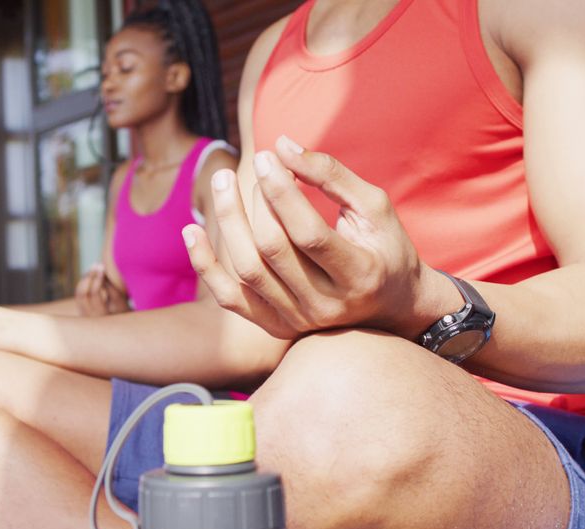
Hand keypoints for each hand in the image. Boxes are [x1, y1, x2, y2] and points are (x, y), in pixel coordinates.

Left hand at [74, 263, 129, 315]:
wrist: (120, 326)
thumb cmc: (124, 311)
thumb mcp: (121, 300)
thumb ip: (111, 287)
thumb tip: (101, 271)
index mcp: (102, 316)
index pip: (94, 294)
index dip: (97, 279)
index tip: (103, 267)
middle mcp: (89, 318)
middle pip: (82, 294)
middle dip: (89, 277)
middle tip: (96, 265)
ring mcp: (83, 315)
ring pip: (79, 293)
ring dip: (85, 279)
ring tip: (95, 267)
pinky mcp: (82, 311)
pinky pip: (79, 295)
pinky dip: (84, 283)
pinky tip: (92, 275)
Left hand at [183, 135, 433, 339]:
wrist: (391, 305)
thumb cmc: (385, 245)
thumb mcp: (373, 206)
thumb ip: (331, 175)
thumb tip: (281, 146)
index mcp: (358, 274)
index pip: (308, 233)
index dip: (281, 193)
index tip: (265, 157)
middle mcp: (326, 305)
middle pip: (272, 250)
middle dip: (254, 202)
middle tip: (249, 164)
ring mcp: (299, 320)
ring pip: (247, 271)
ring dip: (228, 223)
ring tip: (222, 182)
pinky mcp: (277, 326)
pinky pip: (230, 299)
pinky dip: (206, 266)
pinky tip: (192, 230)